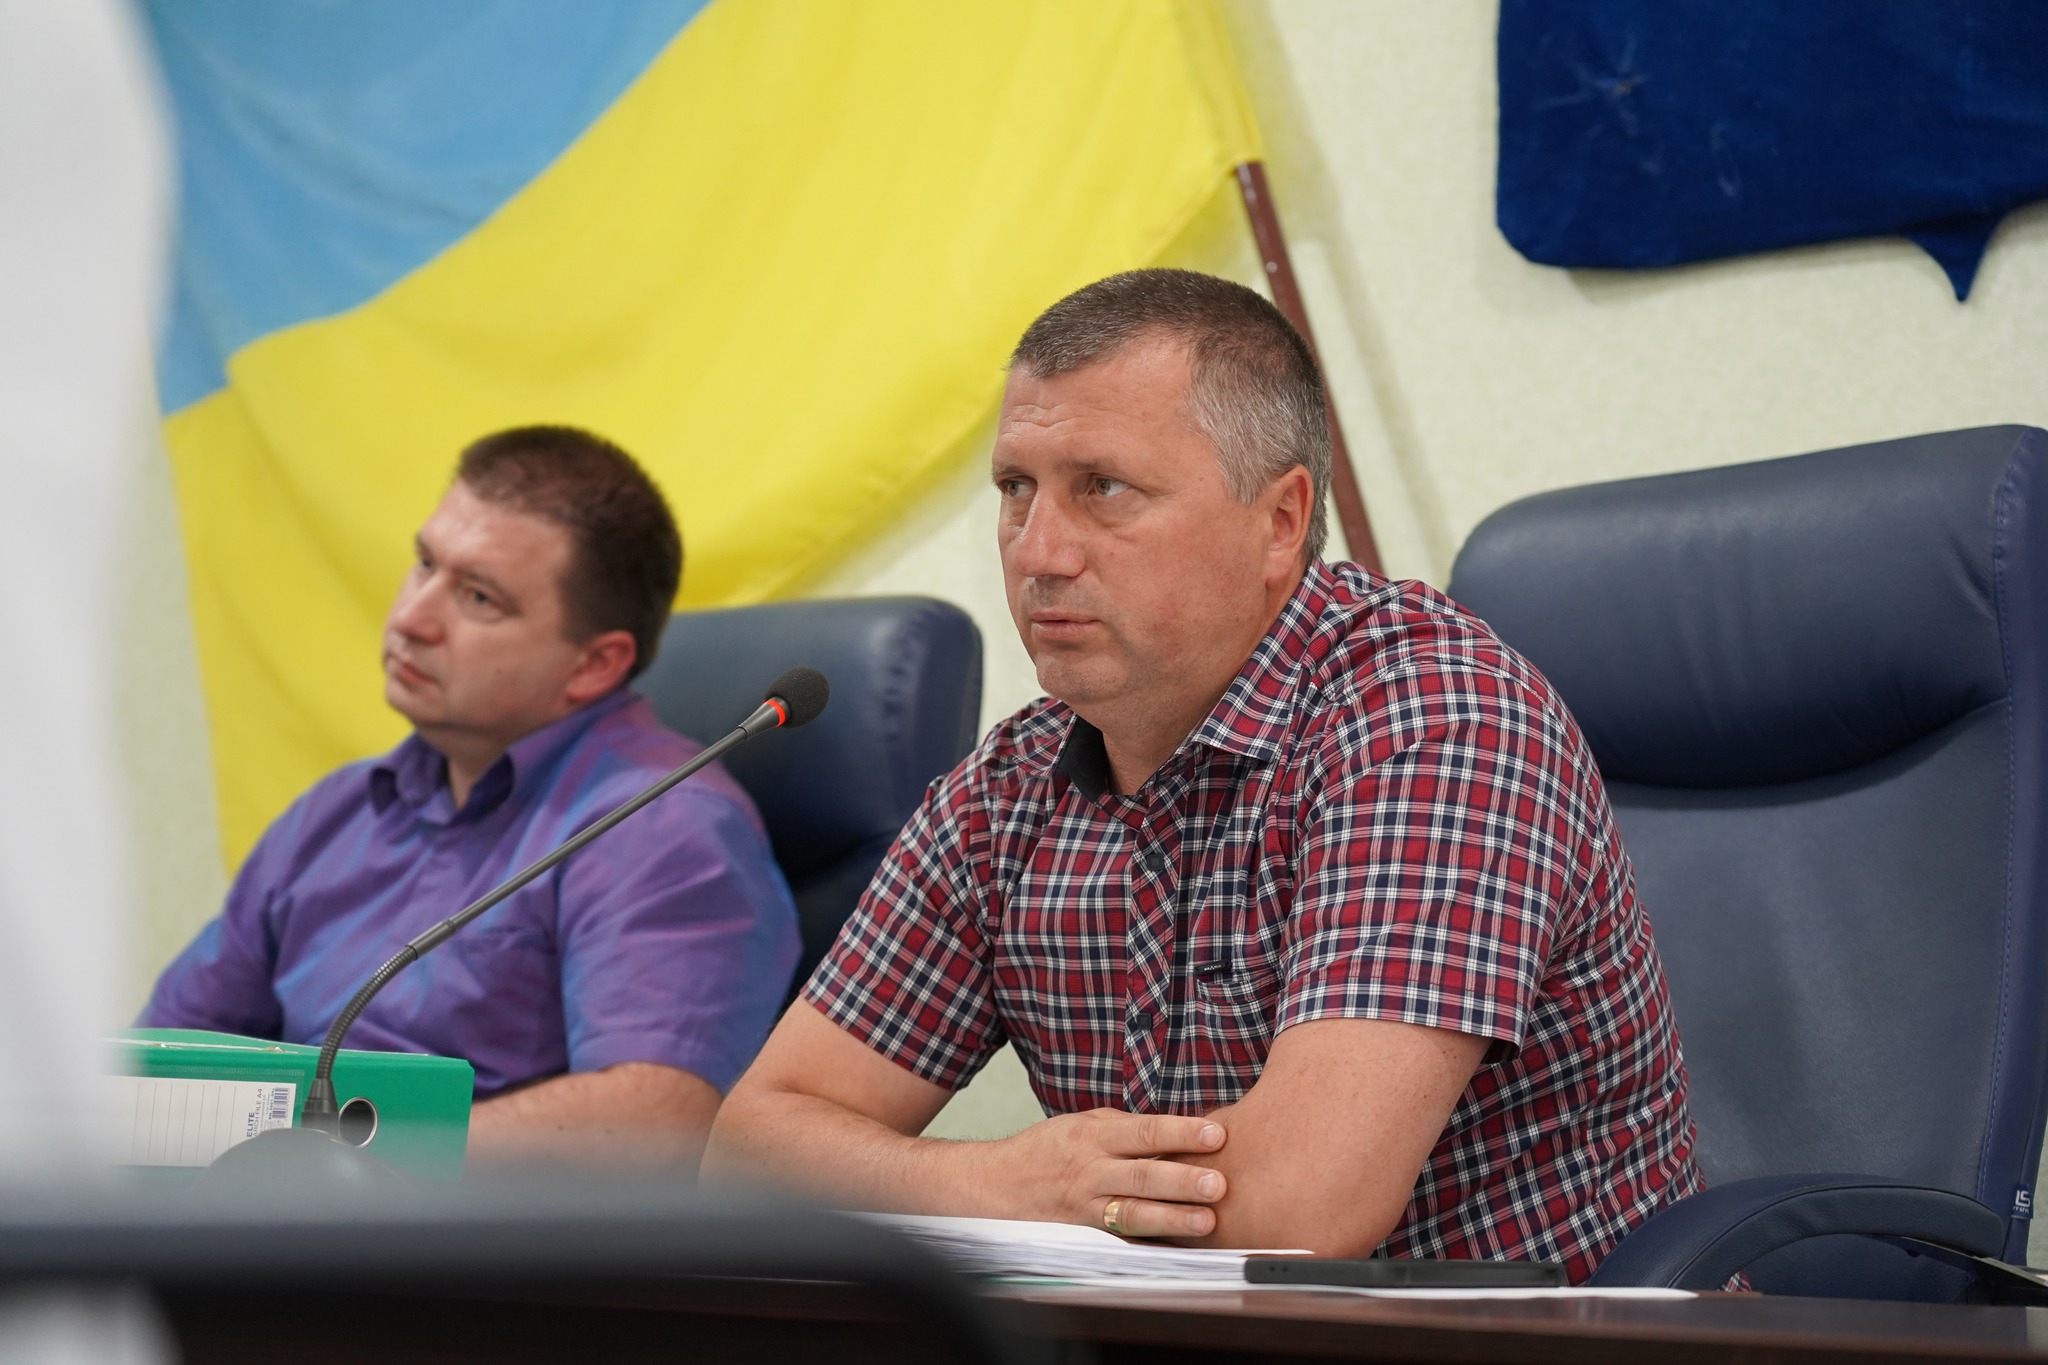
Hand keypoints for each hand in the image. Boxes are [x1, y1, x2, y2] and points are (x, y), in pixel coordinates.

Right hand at [985, 1108, 1227, 1237]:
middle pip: (1142, 1174)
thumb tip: (1176, 1131)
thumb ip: (1124, 1128)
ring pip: (1133, 1212)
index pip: (1144, 1131)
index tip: (1215, 1134)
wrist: (993, 1186)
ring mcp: (1086, 1207)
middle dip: (1182, 1179)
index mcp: (1094, 1135)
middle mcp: (1091, 1170)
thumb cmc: (1044, 1152)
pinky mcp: (1082, 1235)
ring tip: (1206, 1220)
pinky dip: (1149, 1244)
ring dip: (1172, 1217)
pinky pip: (1120, 1239)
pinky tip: (1177, 1249)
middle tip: (1218, 1183)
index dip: (1181, 1132)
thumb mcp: (1080, 1125)